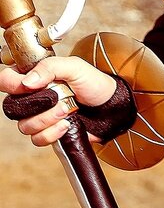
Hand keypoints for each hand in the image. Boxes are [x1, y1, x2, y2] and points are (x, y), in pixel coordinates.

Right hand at [1, 57, 116, 146]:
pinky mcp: (46, 132)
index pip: (6, 79)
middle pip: (12, 107)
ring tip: (67, 110)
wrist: (109, 107)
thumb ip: (50, 68)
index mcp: (35, 75)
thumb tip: (27, 81)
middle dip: (38, 106)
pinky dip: (52, 133)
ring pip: (24, 126)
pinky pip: (36, 139)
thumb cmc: (93, 83)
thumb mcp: (75, 67)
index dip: (13, 84)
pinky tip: (67, 124)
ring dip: (48, 119)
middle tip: (60, 99)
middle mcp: (32, 96)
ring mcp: (38, 115)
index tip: (31, 86)